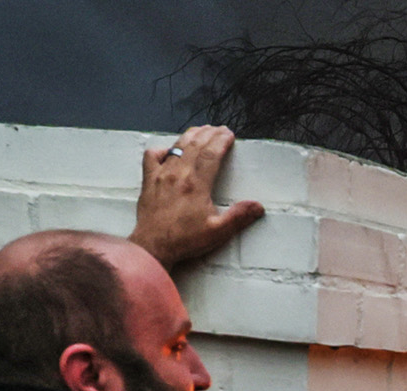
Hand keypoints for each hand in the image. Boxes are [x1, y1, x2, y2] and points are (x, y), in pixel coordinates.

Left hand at [132, 126, 265, 268]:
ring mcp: (161, 175)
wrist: (153, 246)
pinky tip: (168, 150)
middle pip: (195, 145)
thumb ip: (238, 217)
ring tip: (201, 130)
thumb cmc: (185, 240)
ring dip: (190, 136)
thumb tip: (258, 206)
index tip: (228, 134)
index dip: (221, 141)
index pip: (211, 154)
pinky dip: (162, 149)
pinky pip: (152, 156)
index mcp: (196, 184)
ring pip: (177, 147)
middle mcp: (178, 174)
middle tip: (219, 129)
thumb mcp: (218, 232)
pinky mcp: (148, 181)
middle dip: (209, 133)